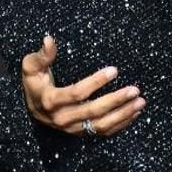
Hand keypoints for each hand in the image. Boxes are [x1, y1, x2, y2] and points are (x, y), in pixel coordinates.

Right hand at [21, 36, 145, 135]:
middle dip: (116, 100)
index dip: (96, 82)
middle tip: (135, 89)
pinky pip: (103, 132)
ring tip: (140, 102)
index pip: (77, 93)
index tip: (114, 70)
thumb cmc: (34, 83)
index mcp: (50, 101)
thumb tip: (48, 39)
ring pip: (101, 125)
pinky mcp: (81, 132)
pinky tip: (134, 113)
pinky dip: (121, 124)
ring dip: (123, 114)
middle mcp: (61, 118)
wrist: (32, 108)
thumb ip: (41, 55)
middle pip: (93, 111)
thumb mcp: (31, 67)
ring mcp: (72, 128)